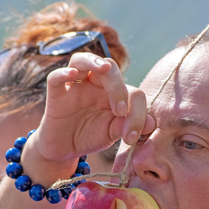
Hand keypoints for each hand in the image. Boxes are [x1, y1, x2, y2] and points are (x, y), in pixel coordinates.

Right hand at [32, 53, 155, 163]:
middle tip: (120, 111)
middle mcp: (95, 82)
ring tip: (104, 68)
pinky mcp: (55, 93)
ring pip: (82, 60)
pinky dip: (63, 72)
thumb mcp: (112, 133)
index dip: (136, 112)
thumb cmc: (90, 136)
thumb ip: (129, 126)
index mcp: (114, 91)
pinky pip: (56, 76)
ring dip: (94, 61)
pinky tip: (71, 74)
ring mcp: (74, 84)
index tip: (130, 137)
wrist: (65, 149)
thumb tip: (153, 123)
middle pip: (110, 68)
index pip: (131, 90)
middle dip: (118, 87)